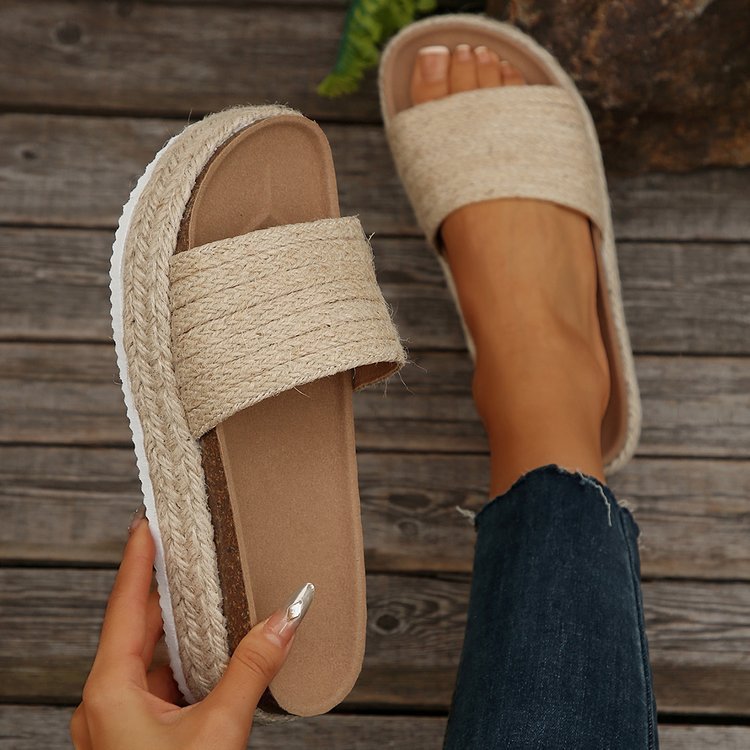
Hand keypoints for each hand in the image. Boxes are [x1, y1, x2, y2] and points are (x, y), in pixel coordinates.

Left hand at [71, 514, 312, 748]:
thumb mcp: (218, 732)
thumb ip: (253, 670)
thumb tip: (286, 620)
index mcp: (110, 691)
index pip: (125, 604)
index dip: (137, 558)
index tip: (146, 522)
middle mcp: (104, 702)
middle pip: (135, 627)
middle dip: (164, 590)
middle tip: (187, 550)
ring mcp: (115, 723)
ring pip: (146, 658)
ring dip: (176, 629)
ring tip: (203, 595)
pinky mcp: (132, 739)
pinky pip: (154, 684)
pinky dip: (180, 662)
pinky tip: (207, 652)